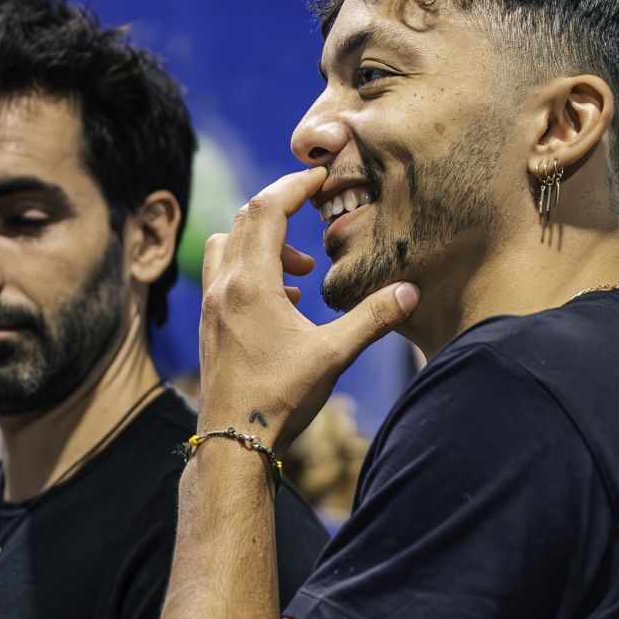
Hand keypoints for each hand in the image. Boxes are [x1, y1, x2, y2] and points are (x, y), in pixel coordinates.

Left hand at [197, 166, 417, 451]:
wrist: (234, 441)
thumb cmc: (280, 398)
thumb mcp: (334, 355)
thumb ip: (372, 319)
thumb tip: (409, 293)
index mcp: (252, 284)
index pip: (268, 209)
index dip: (295, 185)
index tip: (320, 178)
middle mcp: (223, 286)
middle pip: (245, 218)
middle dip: (281, 207)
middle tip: (312, 210)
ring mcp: (211, 306)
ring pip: (227, 245)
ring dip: (263, 242)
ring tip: (300, 271)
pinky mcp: (209, 325)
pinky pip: (225, 276)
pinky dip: (252, 271)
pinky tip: (283, 303)